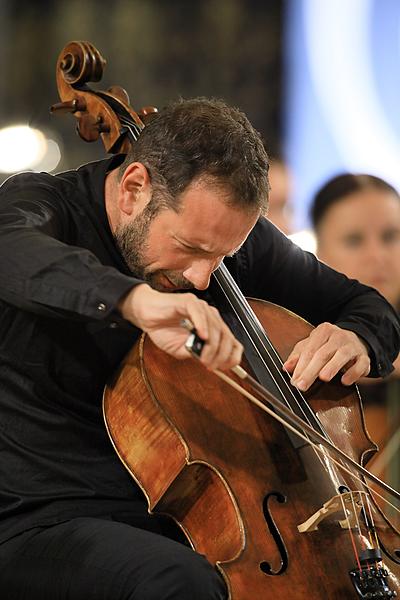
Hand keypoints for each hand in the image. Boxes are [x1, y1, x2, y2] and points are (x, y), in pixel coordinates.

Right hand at [118, 284, 242, 370]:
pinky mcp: (189, 302)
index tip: (226, 367)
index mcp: (212, 327)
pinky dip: (202, 325)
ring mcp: (201, 308)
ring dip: (211, 346)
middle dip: (221, 355)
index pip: (232, 341)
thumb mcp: (181, 350)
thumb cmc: (163, 329)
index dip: (232, 355)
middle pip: (226, 336)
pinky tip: (201, 336)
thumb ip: (194, 354)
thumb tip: (207, 360)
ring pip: (214, 327)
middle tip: (211, 366)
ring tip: (204, 358)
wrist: (145, 315)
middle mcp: (210, 316)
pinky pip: (199, 313)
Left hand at [283, 322, 369, 390]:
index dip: (301, 366)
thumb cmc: (329, 346)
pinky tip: (345, 381)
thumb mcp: (311, 346)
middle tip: (302, 385)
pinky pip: (361, 364)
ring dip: (332, 367)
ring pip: (342, 356)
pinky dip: (353, 373)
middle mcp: (338, 336)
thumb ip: (298, 356)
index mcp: (323, 331)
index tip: (294, 380)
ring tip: (323, 378)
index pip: (310, 349)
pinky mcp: (364, 357)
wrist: (356, 341)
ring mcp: (352, 346)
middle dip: (311, 371)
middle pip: (323, 354)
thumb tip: (286, 367)